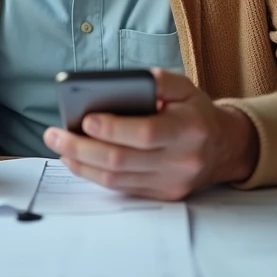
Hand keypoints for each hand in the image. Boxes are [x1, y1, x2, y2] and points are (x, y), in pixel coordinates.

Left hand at [42, 69, 258, 199]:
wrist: (223, 148)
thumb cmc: (195, 111)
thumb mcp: (184, 87)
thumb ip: (156, 81)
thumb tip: (121, 83)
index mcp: (189, 129)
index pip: (144, 133)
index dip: (112, 128)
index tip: (85, 120)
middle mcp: (182, 161)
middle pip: (122, 160)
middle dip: (81, 148)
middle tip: (54, 134)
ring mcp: (171, 183)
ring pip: (117, 179)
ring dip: (82, 164)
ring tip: (59, 146)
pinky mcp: (161, 196)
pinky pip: (121, 188)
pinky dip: (94, 174)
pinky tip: (77, 160)